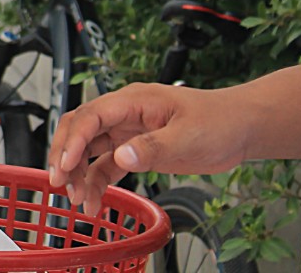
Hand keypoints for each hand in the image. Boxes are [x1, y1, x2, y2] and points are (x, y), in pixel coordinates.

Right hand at [46, 83, 247, 214]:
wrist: (240, 128)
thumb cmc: (219, 121)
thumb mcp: (188, 136)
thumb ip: (154, 147)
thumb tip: (122, 157)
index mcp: (133, 101)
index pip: (91, 116)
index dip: (74, 140)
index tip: (66, 165)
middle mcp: (124, 113)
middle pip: (80, 129)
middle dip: (65, 155)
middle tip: (59, 182)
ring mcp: (128, 131)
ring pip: (89, 149)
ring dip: (79, 173)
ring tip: (78, 199)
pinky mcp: (136, 149)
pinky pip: (107, 164)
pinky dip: (97, 181)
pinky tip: (95, 200)